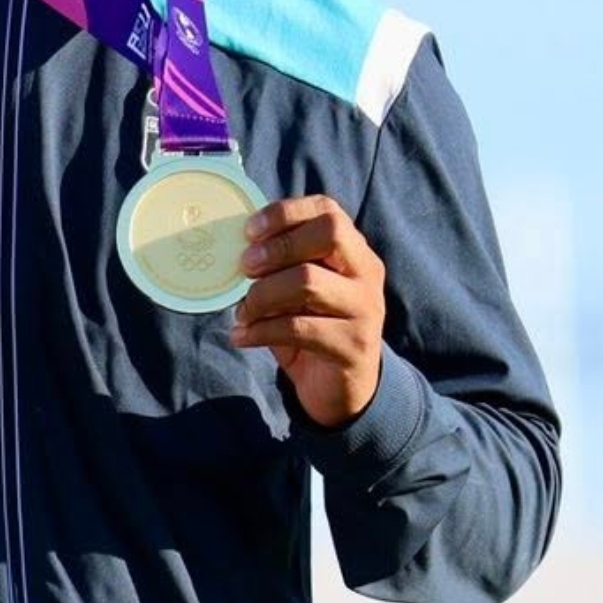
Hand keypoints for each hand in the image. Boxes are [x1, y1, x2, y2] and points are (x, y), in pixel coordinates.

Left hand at [232, 195, 387, 428]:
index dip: (285, 213)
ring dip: (263, 294)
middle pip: (329, 233)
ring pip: (308, 281)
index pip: (328, 211)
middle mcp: (367, 274)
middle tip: (246, 267)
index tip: (249, 231)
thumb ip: (281, 269)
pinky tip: (242, 336)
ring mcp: (365, 309)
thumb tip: (236, 252)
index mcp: (355, 252)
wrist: (344, 391)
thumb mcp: (300, 294)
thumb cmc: (314, 330)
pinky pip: (299, 328)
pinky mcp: (353, 346)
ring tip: (243, 311)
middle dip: (278, 246)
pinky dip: (261, 331)